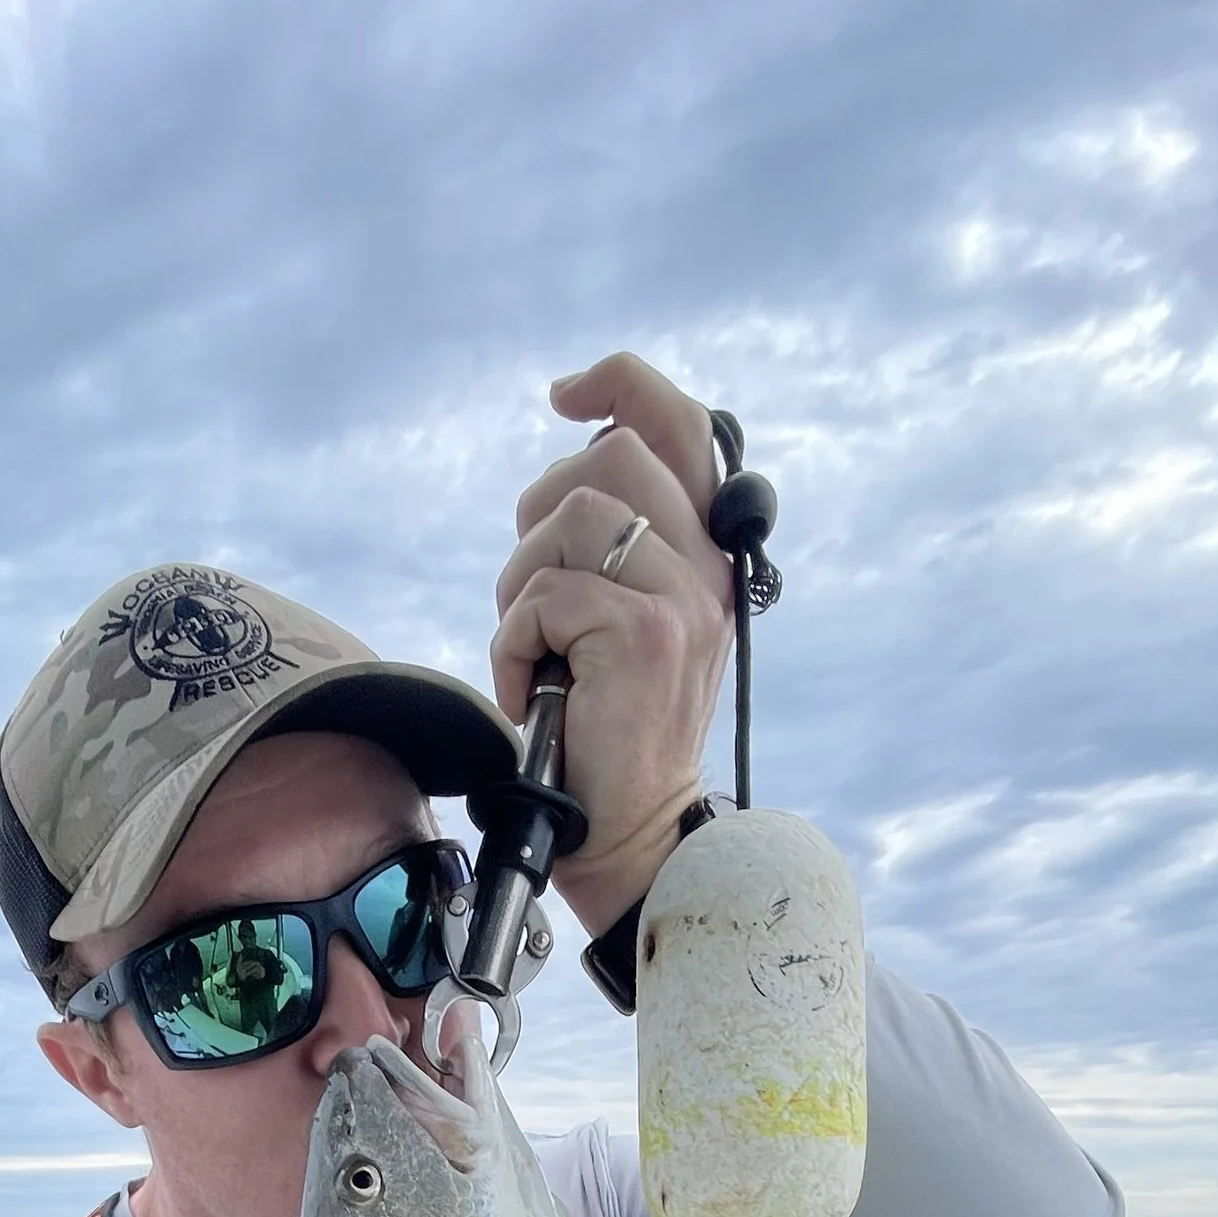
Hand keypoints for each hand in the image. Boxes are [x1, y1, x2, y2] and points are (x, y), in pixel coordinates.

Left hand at [490, 352, 736, 935]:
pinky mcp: (644, 636)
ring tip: (534, 651)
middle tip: (535, 596)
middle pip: (608, 455)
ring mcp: (682, 599)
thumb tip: (576, 453)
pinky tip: (529, 692)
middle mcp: (706, 566)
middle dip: (540, 515)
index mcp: (705, 551)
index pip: (678, 423)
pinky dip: (512, 644)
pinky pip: (544, 594)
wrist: (630, 832)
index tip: (564, 395)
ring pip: (571, 517)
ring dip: (521, 584)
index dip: (619, 384)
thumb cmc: (607, 733)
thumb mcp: (623, 619)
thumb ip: (620, 543)